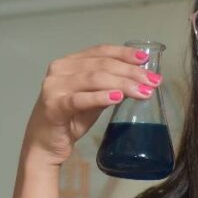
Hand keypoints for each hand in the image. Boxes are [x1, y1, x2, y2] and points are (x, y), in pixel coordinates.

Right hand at [23, 45, 159, 165]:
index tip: (146, 60)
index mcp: (68, 63)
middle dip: (130, 72)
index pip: (100, 51)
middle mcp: (59, 70)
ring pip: (94, 79)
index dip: (125, 54)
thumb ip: (109, 87)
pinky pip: (80, 99)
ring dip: (123, 84)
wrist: (44, 146)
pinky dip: (100, 96)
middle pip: (101, 65)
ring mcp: (54, 87)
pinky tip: (117, 97)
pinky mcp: (53, 106)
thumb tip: (140, 79)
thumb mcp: (92, 100)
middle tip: (152, 81)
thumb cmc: (68, 121)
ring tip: (143, 92)